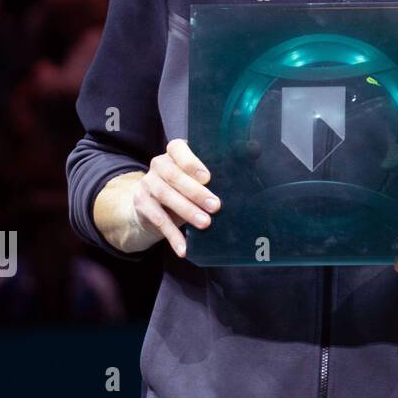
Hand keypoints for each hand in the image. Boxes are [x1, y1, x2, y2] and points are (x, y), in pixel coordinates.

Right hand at [129, 138, 220, 256]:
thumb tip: (254, 148)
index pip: (178, 148)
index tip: (208, 177)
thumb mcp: (202, 172)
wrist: (152, 202)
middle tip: (216, 206)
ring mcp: (148, 184)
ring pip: (165, 196)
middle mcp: (158, 164)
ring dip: (186, 211)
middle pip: (174, 176)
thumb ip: (224, 161)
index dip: (191, 162)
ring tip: (205, 224)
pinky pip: (158, 221)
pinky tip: (184, 249)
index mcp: (175, 152)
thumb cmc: (188, 182)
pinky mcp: (142, 205)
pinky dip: (172, 236)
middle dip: (196, 192)